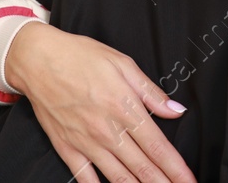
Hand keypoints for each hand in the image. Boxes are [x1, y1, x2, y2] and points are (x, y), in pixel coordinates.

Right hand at [4, 21, 193, 182]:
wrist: (38, 59)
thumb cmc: (80, 56)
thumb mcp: (122, 64)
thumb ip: (151, 92)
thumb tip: (175, 110)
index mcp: (125, 107)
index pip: (158, 147)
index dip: (176, 168)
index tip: (189, 180)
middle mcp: (107, 130)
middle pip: (143, 168)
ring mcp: (86, 142)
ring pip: (118, 178)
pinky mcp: (67, 148)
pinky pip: (86, 177)